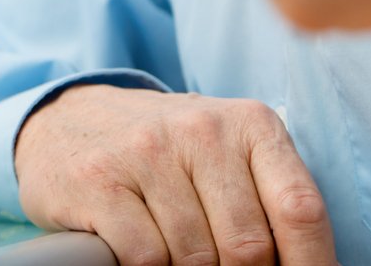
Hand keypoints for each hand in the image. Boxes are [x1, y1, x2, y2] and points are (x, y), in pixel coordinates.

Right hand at [14, 84, 332, 265]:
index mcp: (250, 124)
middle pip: (248, 247)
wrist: (70, 119)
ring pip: (195, 259)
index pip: (301, 211)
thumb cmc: (166, 151)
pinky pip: (146, 258)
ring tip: (177, 253)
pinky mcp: (100, 179)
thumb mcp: (226, 153)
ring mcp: (147, 151)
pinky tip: (142, 251)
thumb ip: (267, 201)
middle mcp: (202, 129)